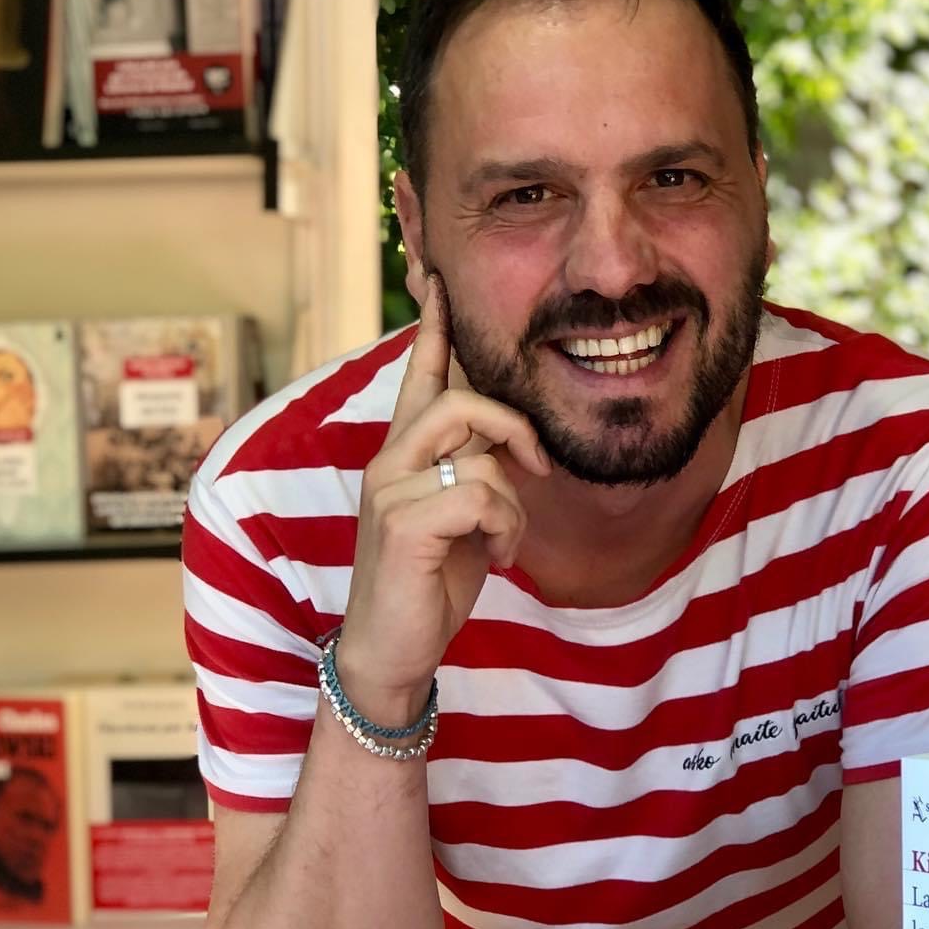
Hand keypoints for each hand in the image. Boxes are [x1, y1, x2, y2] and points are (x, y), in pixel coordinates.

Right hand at [338, 272, 550, 724]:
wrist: (393, 650)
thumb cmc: (430, 583)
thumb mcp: (464, 520)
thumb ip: (479, 475)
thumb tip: (515, 450)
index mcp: (404, 454)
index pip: (420, 376)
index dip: (434, 329)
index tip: (439, 278)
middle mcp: (389, 460)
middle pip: (461, 401)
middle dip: (516, 430)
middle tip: (539, 470)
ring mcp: (391, 489)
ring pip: (480, 454)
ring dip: (514, 504)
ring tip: (506, 542)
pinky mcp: (403, 523)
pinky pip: (482, 496)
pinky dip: (508, 529)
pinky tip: (501, 558)